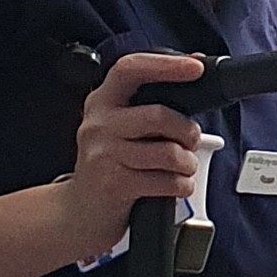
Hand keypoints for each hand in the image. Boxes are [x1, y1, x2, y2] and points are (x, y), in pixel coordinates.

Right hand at [56, 52, 204, 261]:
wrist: (81, 211)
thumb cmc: (112, 164)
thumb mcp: (123, 126)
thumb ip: (153, 100)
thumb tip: (193, 65)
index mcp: (103, 101)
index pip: (130, 69)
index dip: (165, 65)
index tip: (195, 67)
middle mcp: (98, 124)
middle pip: (159, 115)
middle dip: (188, 131)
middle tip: (190, 141)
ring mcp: (103, 154)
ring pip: (168, 152)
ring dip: (188, 163)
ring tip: (182, 167)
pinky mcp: (114, 184)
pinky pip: (167, 181)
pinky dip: (182, 185)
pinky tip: (174, 185)